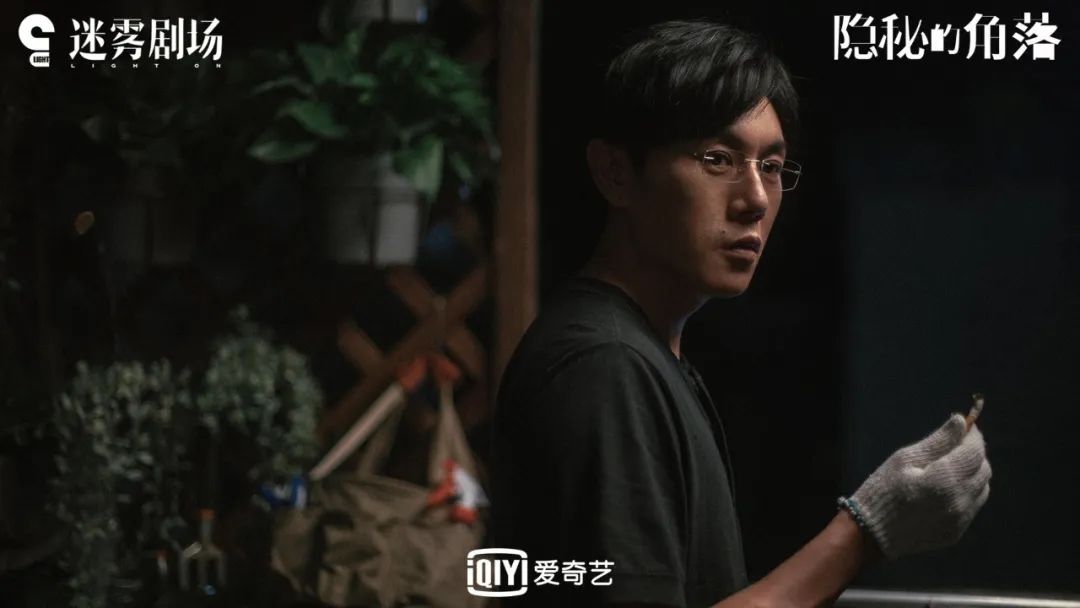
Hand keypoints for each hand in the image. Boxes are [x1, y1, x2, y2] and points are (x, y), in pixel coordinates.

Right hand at [849, 413, 990, 558]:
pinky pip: (972, 505)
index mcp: (945, 481)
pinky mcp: (956, 532)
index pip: (974, 452)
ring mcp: (960, 520)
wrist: (870, 534)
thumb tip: (959, 421)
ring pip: (982, 488)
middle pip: (983, 470)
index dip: (973, 435)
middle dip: (973, 453)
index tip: (965, 425)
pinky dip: (966, 492)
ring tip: (949, 467)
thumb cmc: (883, 489)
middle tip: (955, 444)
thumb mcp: (904, 459)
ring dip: (972, 473)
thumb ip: (937, 441)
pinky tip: (944, 489)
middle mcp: (960, 502)